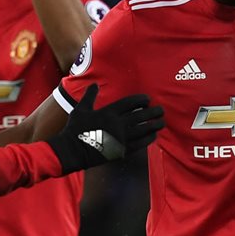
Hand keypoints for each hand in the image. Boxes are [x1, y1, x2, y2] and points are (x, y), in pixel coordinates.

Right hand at [46, 84, 164, 173]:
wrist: (72, 151)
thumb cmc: (75, 129)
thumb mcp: (80, 109)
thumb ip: (89, 96)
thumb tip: (94, 84)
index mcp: (108, 112)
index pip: (130, 103)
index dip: (141, 100)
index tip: (148, 100)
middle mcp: (117, 124)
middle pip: (141, 115)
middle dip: (153, 112)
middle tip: (160, 110)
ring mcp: (120, 138)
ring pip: (143, 129)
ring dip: (154, 125)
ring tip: (161, 122)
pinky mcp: (121, 150)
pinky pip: (140, 143)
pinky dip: (148, 138)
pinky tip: (154, 135)